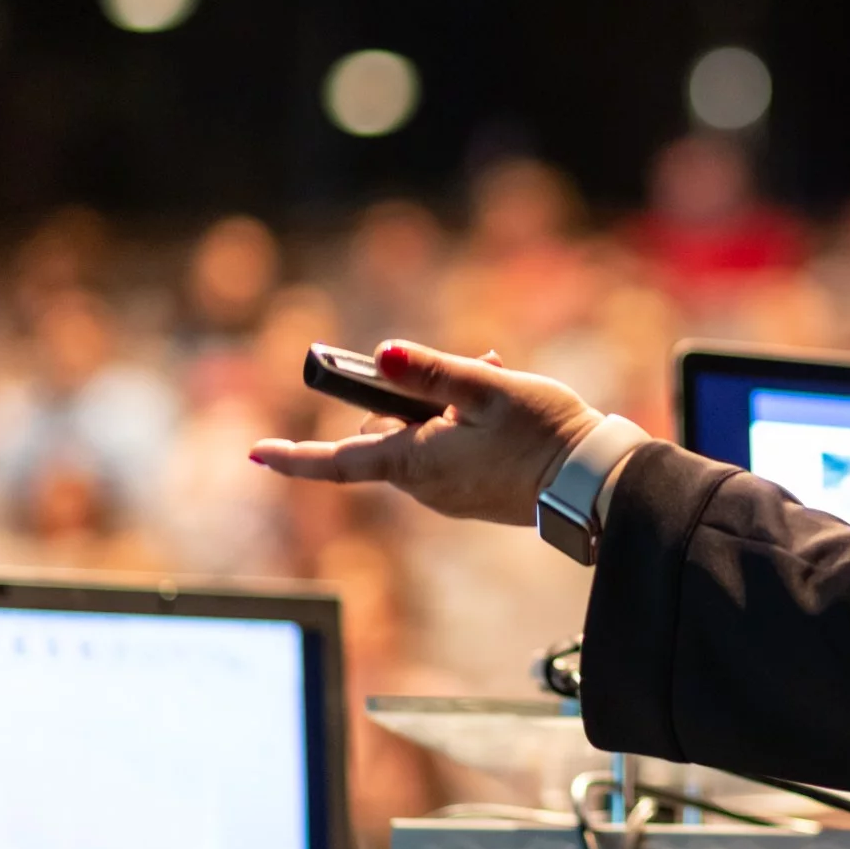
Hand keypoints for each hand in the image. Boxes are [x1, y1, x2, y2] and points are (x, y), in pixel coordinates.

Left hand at [249, 341, 604, 524]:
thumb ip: (431, 370)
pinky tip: (502, 403)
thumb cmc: (544, 434)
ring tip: (495, 375)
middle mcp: (425, 487)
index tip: (256, 452)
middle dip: (410, 396)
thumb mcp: (488, 389)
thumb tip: (381, 354)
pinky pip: (449, 452)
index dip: (295, 455)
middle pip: (389, 434)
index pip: (339, 460)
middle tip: (466, 365)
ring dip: (446, 405)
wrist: (593, 483)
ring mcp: (449, 494)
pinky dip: (463, 423)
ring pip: (424, 438)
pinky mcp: (473, 494)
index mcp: (417, 462)